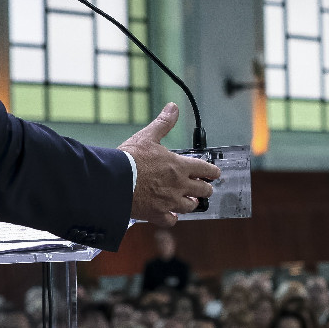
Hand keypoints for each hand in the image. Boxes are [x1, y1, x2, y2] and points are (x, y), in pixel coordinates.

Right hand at [120, 103, 220, 224]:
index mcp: (179, 166)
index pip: (206, 170)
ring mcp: (169, 202)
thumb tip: (173, 108)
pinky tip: (171, 215)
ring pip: (190, 206)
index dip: (213, 172)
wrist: (113, 182)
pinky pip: (171, 220)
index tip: (215, 174)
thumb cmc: (129, 159)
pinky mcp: (157, 214)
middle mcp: (179, 185)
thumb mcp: (148, 136)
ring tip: (190, 200)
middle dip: (205, 189)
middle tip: (204, 188)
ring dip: (192, 203)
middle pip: (203, 190)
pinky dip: (173, 218)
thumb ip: (163, 123)